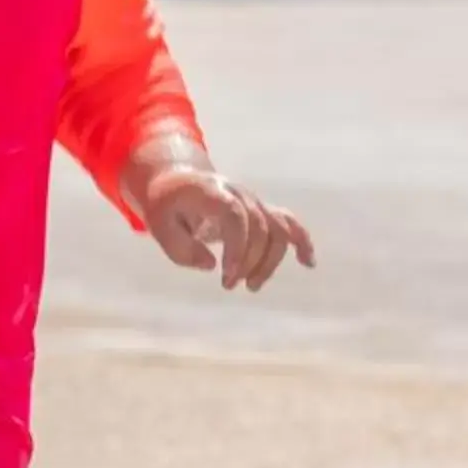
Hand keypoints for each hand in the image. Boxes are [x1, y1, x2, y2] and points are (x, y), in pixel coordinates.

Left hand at [129, 163, 315, 292]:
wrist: (176, 180)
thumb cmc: (166, 205)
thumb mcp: (159, 226)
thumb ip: (181, 248)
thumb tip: (211, 264)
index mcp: (212, 192)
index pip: (236, 216)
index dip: (237, 247)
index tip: (227, 276)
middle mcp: (238, 193)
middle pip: (259, 227)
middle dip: (248, 261)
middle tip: (228, 286)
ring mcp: (253, 201)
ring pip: (277, 230)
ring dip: (270, 262)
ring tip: (251, 287)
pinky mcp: (260, 211)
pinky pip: (288, 223)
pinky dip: (301, 242)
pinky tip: (308, 263)